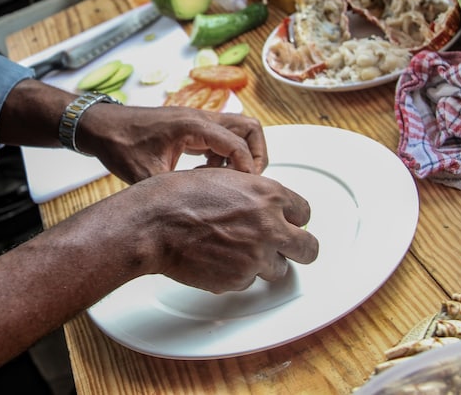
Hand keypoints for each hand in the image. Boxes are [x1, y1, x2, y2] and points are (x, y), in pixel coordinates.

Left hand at [76, 103, 266, 182]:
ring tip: (224, 181)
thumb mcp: (146, 176)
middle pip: (250, 128)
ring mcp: (196, 120)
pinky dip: (223, 155)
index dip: (248, 170)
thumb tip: (198, 214)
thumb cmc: (119, 144)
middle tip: (246, 182)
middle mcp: (200, 118)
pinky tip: (204, 175)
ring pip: (238, 130)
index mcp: (193, 125)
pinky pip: (221, 136)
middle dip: (256, 156)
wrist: (100, 126)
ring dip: (240, 155)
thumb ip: (176, 191)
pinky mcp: (190, 127)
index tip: (245, 192)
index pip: (238, 144)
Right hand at [102, 167, 317, 289]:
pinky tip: (215, 259)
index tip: (289, 223)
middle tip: (288, 250)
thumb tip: (261, 204)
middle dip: (299, 249)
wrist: (152, 223)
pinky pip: (247, 281)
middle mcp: (269, 226)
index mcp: (267, 194)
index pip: (304, 212)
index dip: (294, 218)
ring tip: (236, 252)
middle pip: (308, 248)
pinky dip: (236, 273)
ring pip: (278, 269)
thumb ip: (251, 193)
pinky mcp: (238, 279)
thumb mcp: (223, 179)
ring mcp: (256, 256)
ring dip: (263, 263)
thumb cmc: (176, 196)